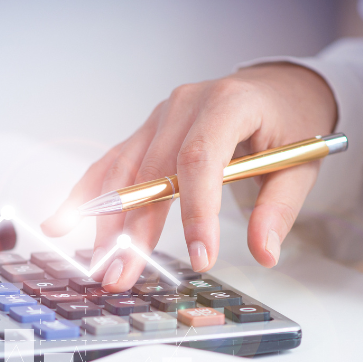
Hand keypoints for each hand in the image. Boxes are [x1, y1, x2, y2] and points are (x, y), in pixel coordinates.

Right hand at [40, 63, 336, 290]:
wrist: (278, 87)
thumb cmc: (290, 121)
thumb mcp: (300, 162)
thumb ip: (279, 208)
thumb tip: (263, 253)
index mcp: (228, 103)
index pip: (201, 158)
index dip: (196, 210)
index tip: (200, 257)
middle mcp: (185, 105)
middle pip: (152, 171)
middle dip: (135, 229)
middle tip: (122, 274)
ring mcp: (160, 116)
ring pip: (124, 169)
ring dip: (106, 220)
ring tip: (97, 263)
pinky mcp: (148, 132)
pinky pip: (113, 163)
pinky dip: (88, 194)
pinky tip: (62, 221)